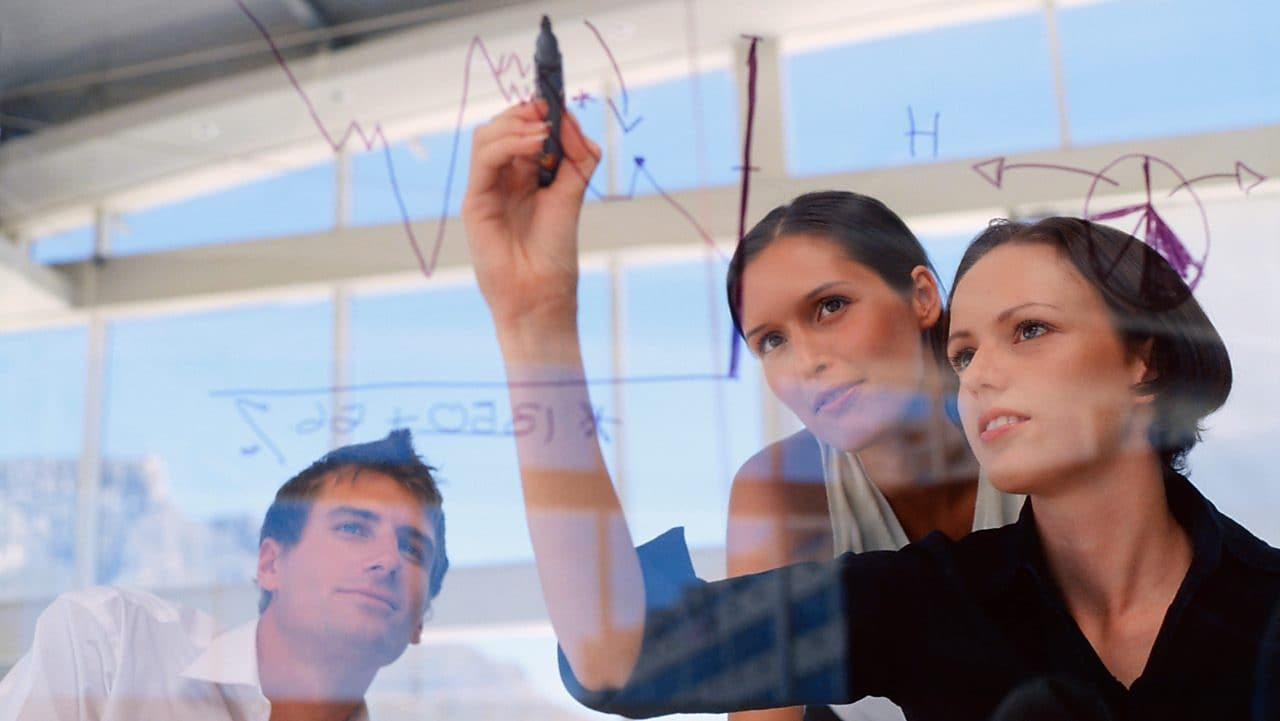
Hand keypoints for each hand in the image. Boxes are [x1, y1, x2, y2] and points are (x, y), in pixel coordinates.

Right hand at [462, 101, 601, 329]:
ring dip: (516, 125)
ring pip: (487, 136)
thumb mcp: (574, 195)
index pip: (522, 129)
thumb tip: (569, 121)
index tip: (557, 100)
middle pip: (501, 126)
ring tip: (543, 133)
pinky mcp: (474, 201)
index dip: (537, 111)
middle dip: (525, 112)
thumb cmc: (555, 253)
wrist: (540, 294)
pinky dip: (507, 143)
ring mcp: (486, 188)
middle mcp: (503, 178)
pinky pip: (484, 159)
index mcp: (524, 175)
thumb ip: (578, 158)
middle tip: (549, 111)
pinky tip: (534, 144)